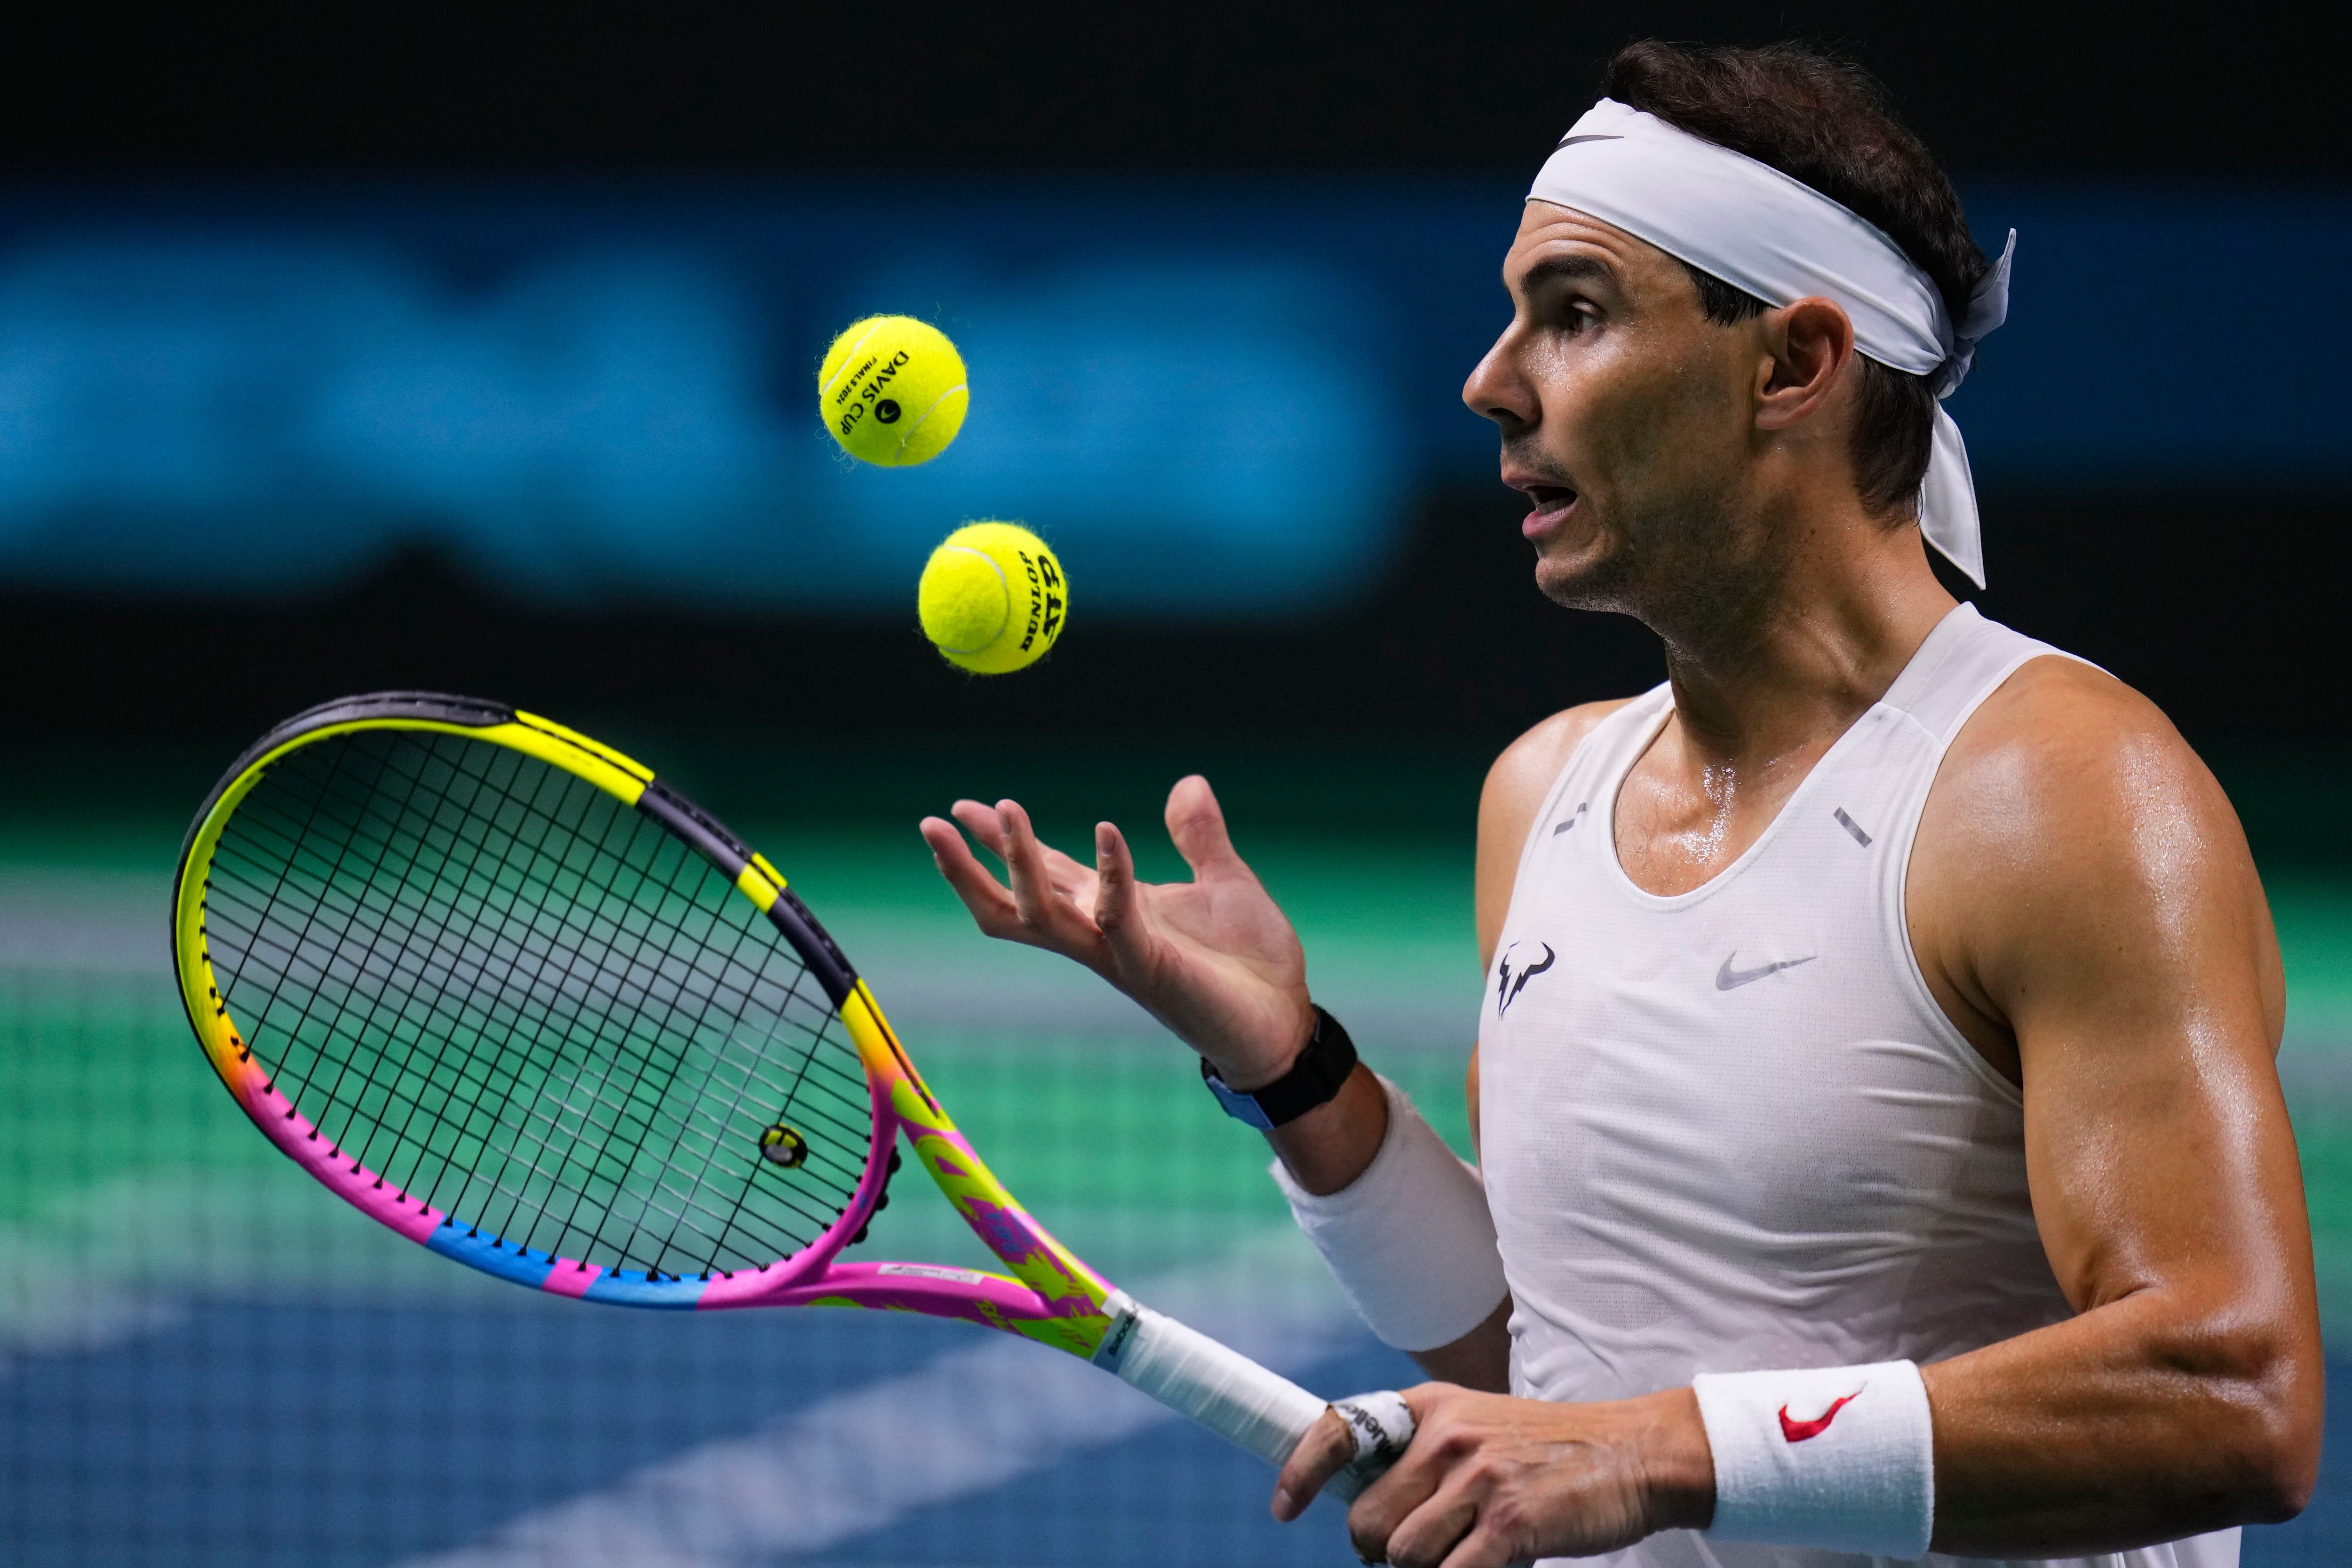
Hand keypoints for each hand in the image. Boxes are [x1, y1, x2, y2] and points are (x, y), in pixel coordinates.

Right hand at [919, 775, 1313, 1083]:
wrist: (1284, 1022)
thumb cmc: (1248, 961)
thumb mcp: (1223, 881)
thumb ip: (1199, 835)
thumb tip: (1188, 782)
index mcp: (1110, 912)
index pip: (1042, 872)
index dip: (1001, 843)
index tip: (964, 807)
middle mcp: (1100, 936)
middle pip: (1013, 903)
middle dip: (968, 868)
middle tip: (933, 822)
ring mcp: (1119, 954)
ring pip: (1044, 912)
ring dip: (1019, 862)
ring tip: (1002, 809)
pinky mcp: (1151, 968)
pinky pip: (1116, 919)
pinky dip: (1111, 874)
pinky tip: (1106, 830)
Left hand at [1272, 1384, 1714, 1567]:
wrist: (1633, 1453)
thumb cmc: (1549, 1451)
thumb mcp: (1478, 1427)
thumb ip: (1424, 1456)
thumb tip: (1367, 1509)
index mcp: (1432, 1407)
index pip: (1340, 1430)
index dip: (1302, 1472)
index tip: (1283, 1506)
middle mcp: (1447, 1436)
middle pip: (1367, 1520)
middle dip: (1379, 1551)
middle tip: (1411, 1554)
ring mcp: (1479, 1479)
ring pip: (1403, 1556)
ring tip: (1459, 1557)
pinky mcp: (1512, 1523)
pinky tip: (1485, 1566)